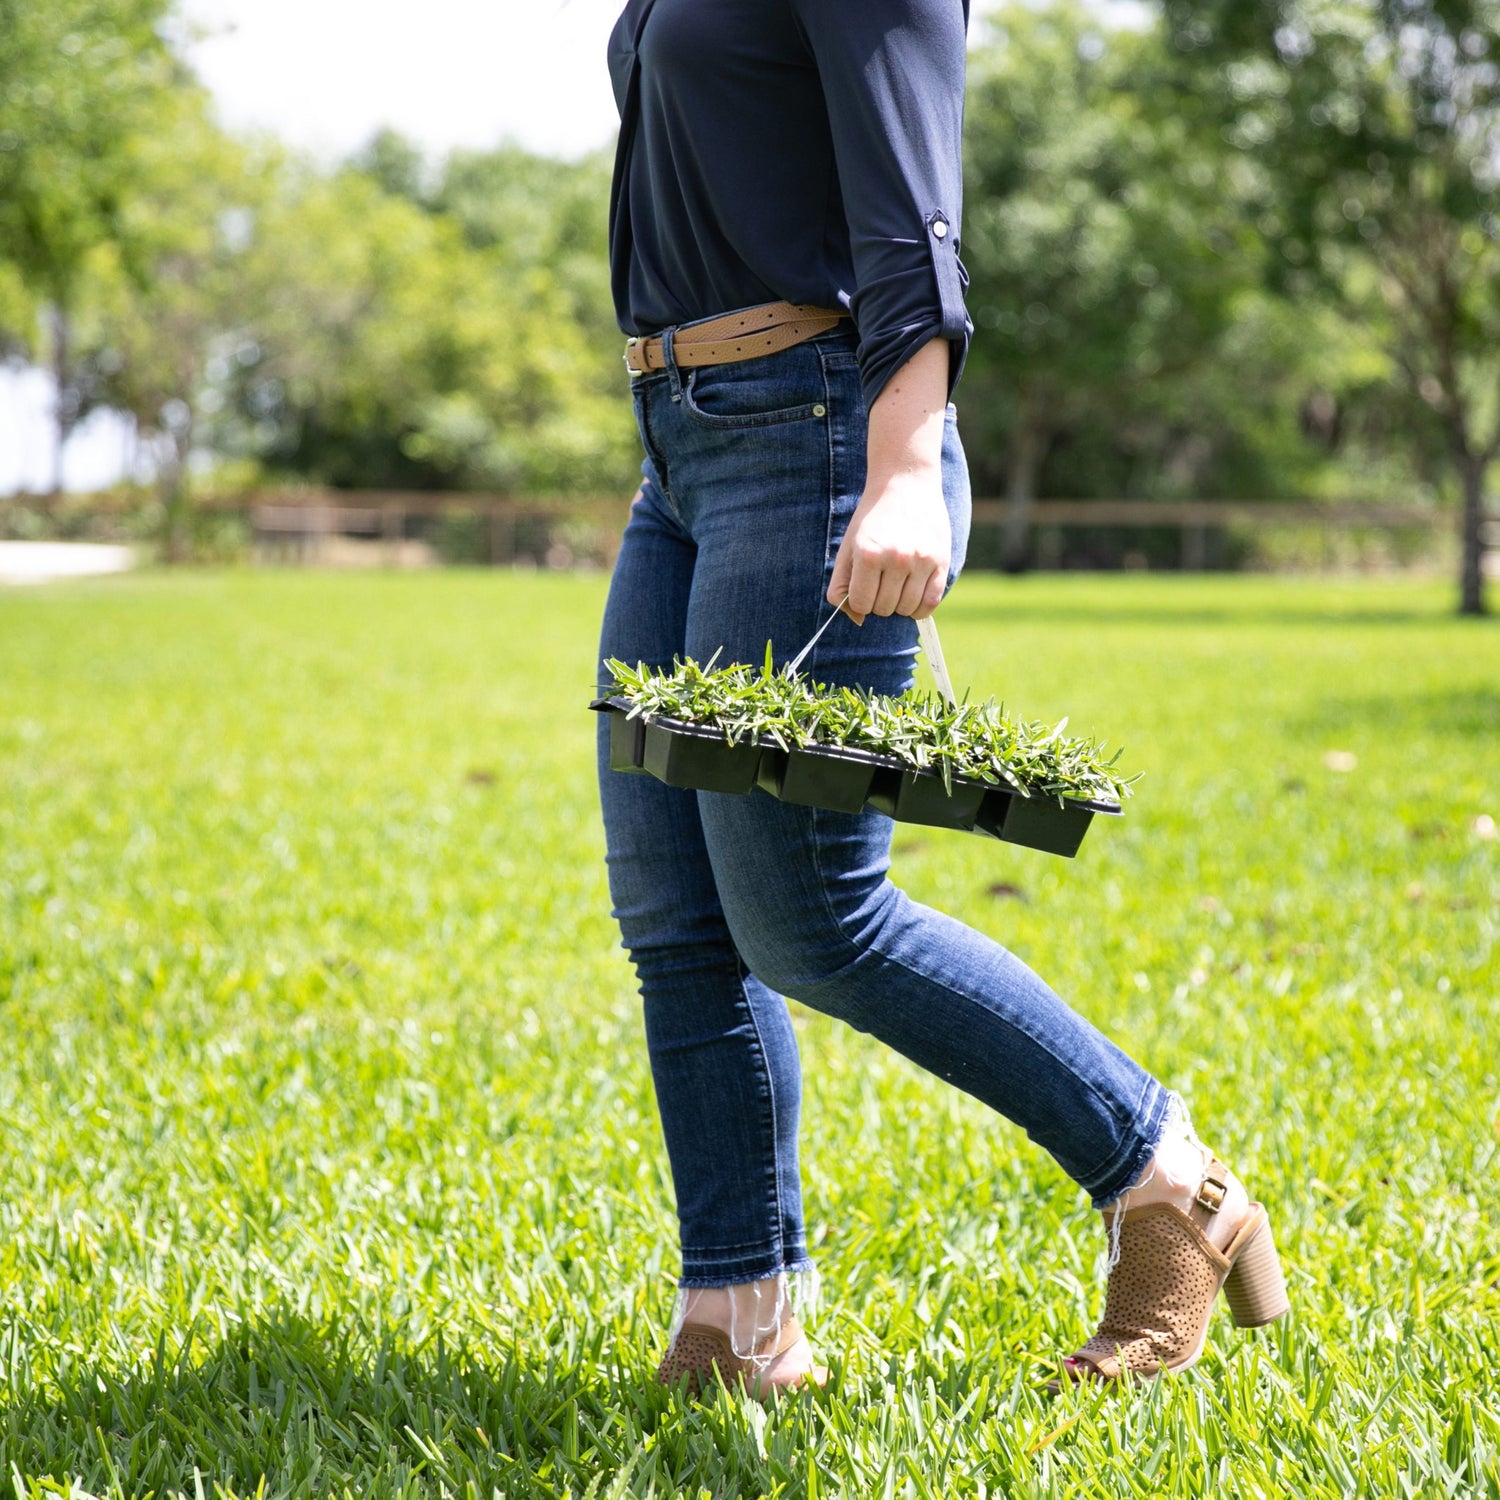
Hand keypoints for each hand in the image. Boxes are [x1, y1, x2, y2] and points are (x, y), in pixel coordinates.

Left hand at [828, 466, 950, 622]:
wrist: (906, 483)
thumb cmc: (872, 519)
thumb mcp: (848, 547)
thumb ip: (842, 585)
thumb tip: (857, 620)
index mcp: (868, 554)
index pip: (861, 604)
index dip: (860, 601)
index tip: (864, 587)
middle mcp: (896, 557)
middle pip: (884, 609)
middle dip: (879, 602)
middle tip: (881, 582)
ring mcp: (921, 560)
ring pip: (907, 609)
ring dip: (899, 605)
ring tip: (897, 584)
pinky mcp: (941, 561)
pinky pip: (931, 603)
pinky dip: (920, 608)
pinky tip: (913, 594)